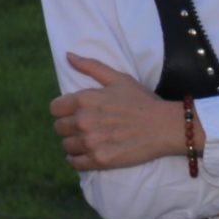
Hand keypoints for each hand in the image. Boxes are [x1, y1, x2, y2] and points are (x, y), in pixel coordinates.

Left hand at [52, 55, 186, 170]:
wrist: (164, 126)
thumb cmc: (141, 101)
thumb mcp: (117, 78)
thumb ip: (90, 66)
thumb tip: (68, 55)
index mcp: (83, 100)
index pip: (54, 109)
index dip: (62, 111)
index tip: (72, 113)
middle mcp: (83, 121)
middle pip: (59, 128)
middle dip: (68, 127)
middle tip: (82, 127)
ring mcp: (91, 142)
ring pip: (66, 146)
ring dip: (73, 144)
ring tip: (86, 141)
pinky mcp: (100, 160)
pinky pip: (75, 163)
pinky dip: (76, 160)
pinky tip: (85, 156)